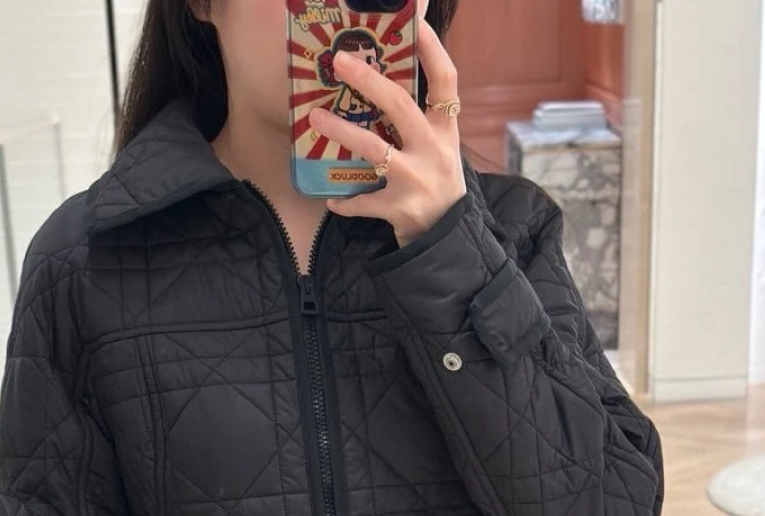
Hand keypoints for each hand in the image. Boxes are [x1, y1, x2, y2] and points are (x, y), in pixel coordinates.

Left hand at [308, 15, 468, 247]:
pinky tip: (332, 201)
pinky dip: (345, 203)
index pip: (446, 80)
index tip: (416, 24)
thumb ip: (420, 123)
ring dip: (341, 132)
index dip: (432, 50)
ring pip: (374, 150)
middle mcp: (433, 150)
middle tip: (340, 61)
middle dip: (368, 80)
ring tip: (315, 118)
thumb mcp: (440, 150)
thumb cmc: (437, 187)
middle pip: (400, 105)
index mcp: (445, 130)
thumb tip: (381, 89)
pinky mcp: (400, 209)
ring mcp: (416, 180)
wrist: (449, 240)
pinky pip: (363, 203)